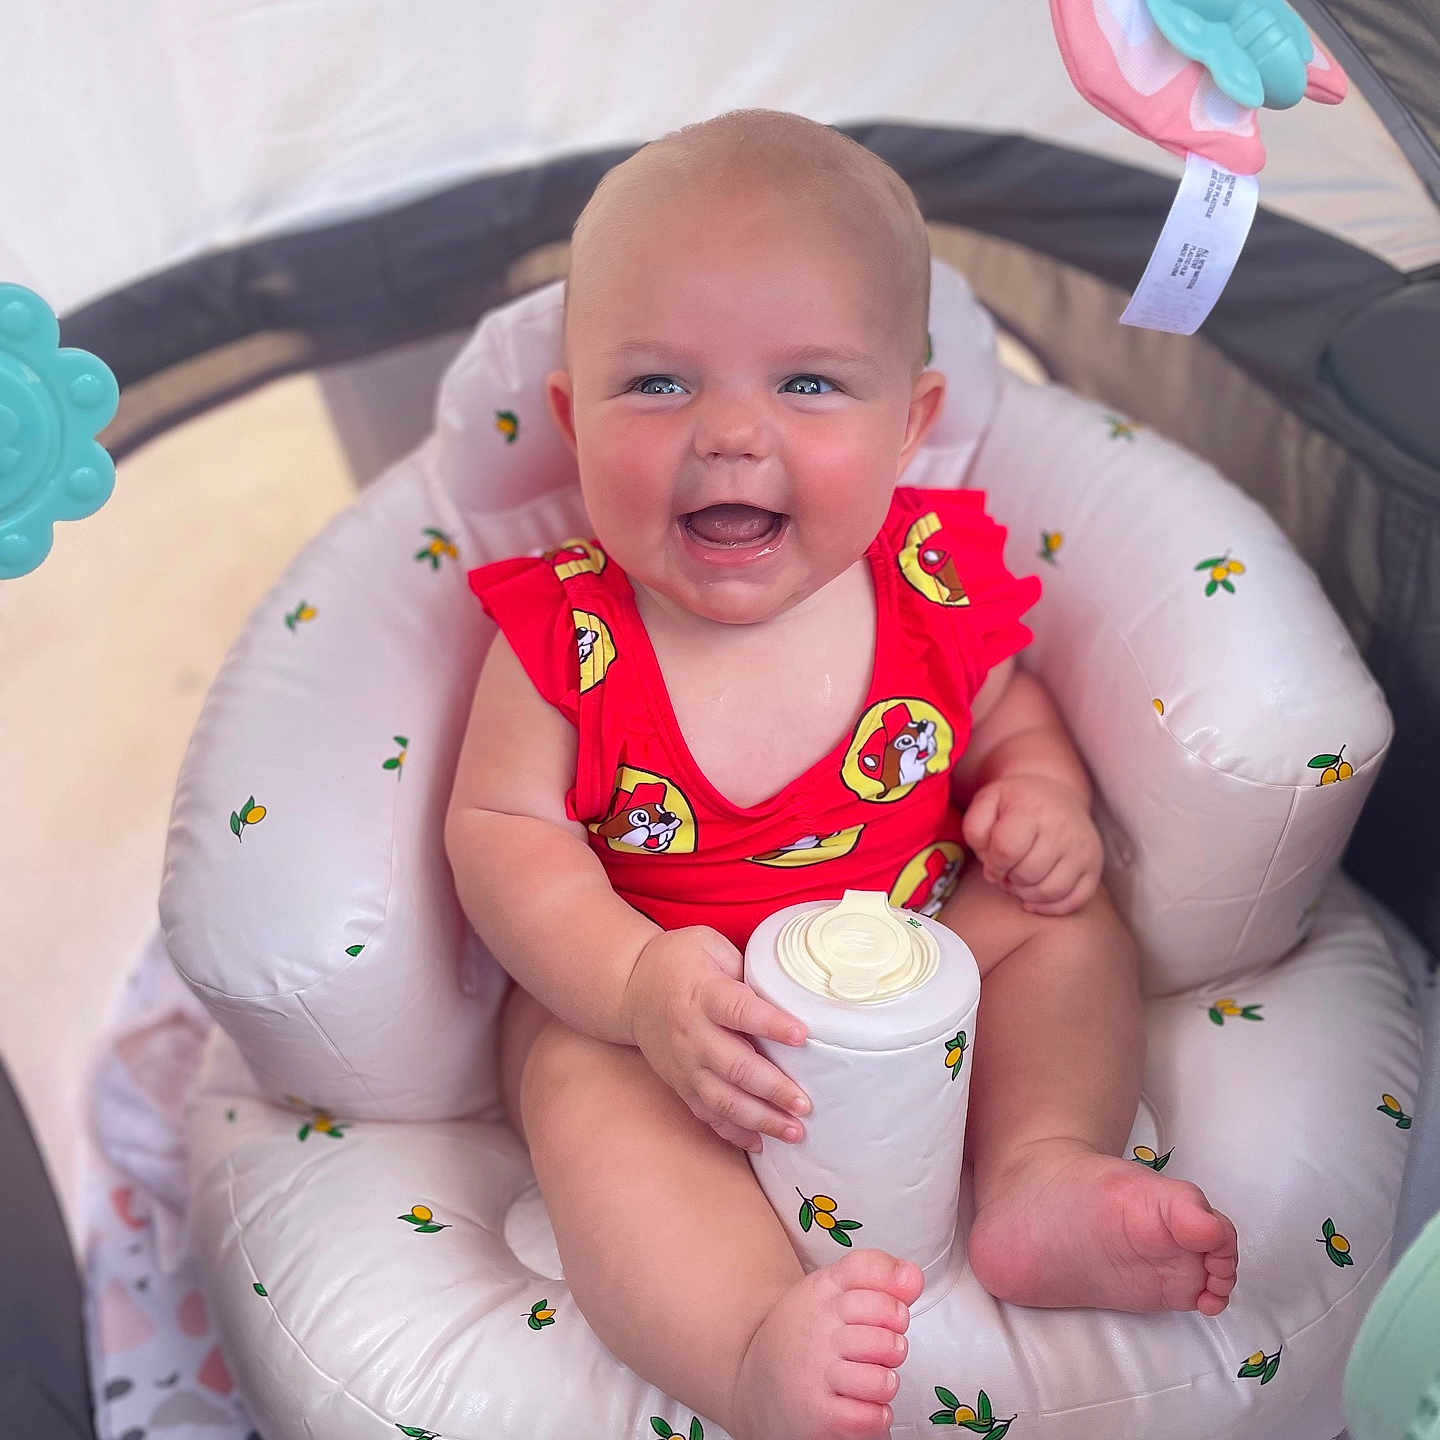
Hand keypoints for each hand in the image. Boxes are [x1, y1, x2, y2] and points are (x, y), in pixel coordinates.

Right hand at [621, 925, 811, 1154]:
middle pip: (735, 1066)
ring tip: (794, 1131)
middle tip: (805, 1103)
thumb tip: (787, 993)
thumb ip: (745, 967)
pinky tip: (761, 1143)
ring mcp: (685, 1064)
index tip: (802, 1035)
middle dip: (772, 1088)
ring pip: (722, 1099)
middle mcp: (692, 1033)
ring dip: (759, 1118)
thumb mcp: (708, 945)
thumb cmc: (679, 961)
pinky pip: (707, 1114)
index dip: (770, 1023)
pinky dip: (733, 1132)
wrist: (630, 988)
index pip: (738, 1010)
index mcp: (703, 993)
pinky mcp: (681, 1084)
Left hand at [962, 774, 1102, 915]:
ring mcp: (1082, 849)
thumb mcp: (987, 802)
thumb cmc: (1016, 802)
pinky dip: (1051, 907)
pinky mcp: (1094, 866)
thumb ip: (975, 829)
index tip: (992, 864)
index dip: (993, 865)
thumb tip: (990, 864)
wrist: (1056, 791)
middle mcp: (1063, 829)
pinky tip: (1035, 898)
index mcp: (1032, 809)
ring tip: (1019, 882)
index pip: (1007, 849)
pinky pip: (1076, 901)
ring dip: (1027, 894)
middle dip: (1009, 880)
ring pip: (1052, 891)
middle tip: (1005, 873)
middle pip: (1028, 874)